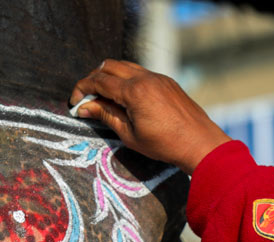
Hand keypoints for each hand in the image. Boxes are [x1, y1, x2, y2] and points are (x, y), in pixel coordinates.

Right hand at [70, 59, 230, 173]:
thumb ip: (106, 116)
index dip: (82, 89)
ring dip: (110, 77)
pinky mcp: (166, 82)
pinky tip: (125, 98)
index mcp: (134, 91)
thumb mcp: (129, 135)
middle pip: (109, 66)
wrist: (199, 143)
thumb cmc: (164, 145)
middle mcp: (145, 78)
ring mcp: (158, 77)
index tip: (74, 102)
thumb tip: (84, 107)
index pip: (99, 81)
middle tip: (86, 98)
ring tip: (104, 97)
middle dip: (93, 79)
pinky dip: (126, 79)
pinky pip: (140, 72)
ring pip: (125, 66)